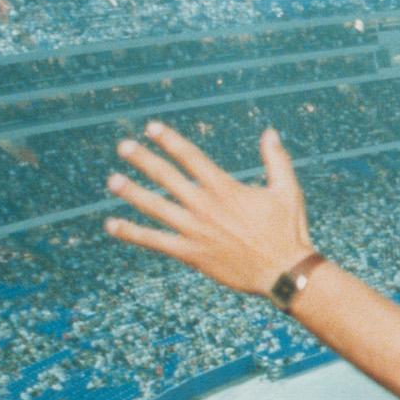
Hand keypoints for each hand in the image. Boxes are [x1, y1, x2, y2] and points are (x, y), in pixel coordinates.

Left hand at [104, 121, 314, 295]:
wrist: (284, 272)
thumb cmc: (288, 230)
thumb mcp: (287, 190)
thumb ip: (276, 160)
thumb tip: (270, 132)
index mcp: (226, 189)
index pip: (190, 158)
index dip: (169, 140)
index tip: (151, 128)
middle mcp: (205, 206)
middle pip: (166, 177)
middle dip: (143, 159)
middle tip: (123, 146)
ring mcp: (195, 230)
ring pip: (155, 206)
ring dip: (132, 192)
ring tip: (112, 180)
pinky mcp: (190, 253)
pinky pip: (154, 241)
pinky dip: (132, 233)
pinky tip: (112, 225)